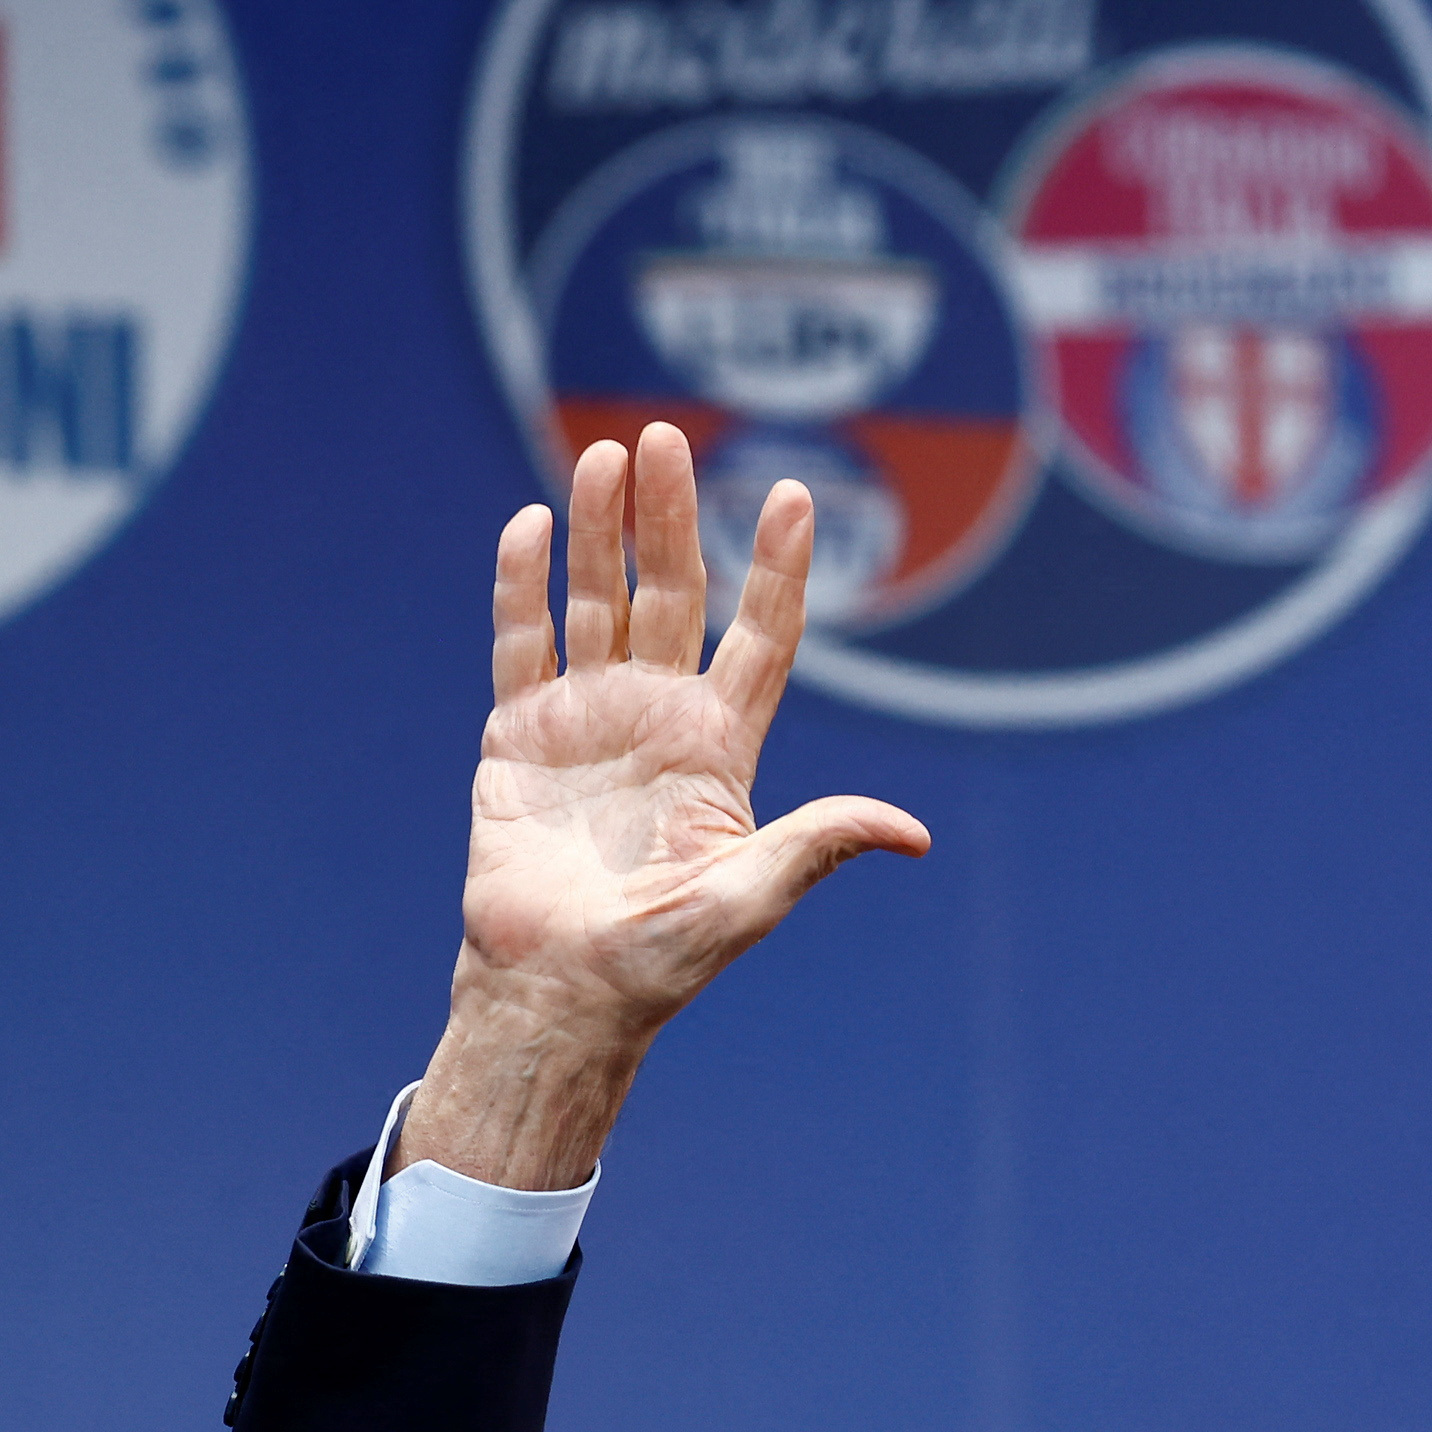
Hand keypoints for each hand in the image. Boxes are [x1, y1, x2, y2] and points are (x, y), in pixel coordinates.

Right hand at [394, 427, 930, 1192]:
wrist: (557, 993)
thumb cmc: (659, 961)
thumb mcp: (749, 899)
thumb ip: (817, 845)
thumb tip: (912, 832)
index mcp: (719, 750)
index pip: (760, 638)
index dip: (776, 569)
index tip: (791, 494)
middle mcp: (656, 720)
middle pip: (671, 596)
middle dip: (670, 517)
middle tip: (665, 437)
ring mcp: (586, 720)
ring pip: (598, 603)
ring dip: (599, 531)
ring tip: (605, 457)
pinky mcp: (519, 737)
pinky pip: (522, 644)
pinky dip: (523, 586)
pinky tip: (530, 526)